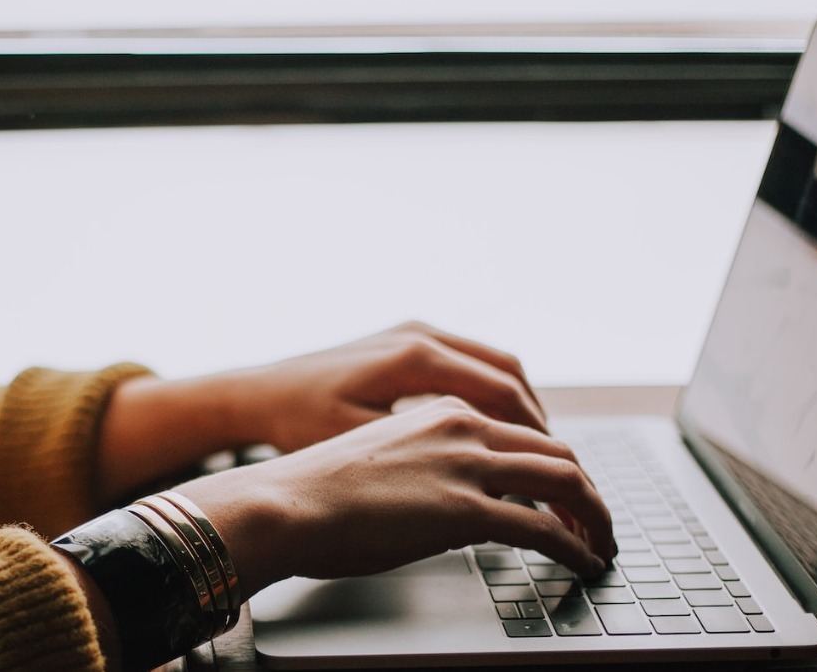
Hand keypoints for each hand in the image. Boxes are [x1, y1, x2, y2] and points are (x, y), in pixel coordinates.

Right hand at [175, 397, 614, 598]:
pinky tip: (583, 562)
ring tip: (601, 544)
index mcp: (443, 411)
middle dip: (587, 490)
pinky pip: (545, 528)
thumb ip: (428, 466)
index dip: (556, 465)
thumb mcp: (383, 459)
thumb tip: (453, 501)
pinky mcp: (465, 509)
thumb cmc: (316, 490)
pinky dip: (576, 546)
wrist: (284, 503)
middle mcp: (463, 427)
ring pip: (565, 481)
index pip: (523, 431)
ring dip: (594, 516)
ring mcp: (467, 465)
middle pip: (556, 451)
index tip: (566, 493)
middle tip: (597, 521)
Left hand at [231, 321, 546, 451]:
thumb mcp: (361, 447)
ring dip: (519, 405)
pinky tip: (495, 429)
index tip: (555, 470)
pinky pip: (469, 362)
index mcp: (415, 357)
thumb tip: (485, 485)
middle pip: (509, 373)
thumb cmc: (299, 424)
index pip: (502, 393)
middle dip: (538, 422)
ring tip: (536, 450)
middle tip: (559, 465)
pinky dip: (492, 393)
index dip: (536, 436)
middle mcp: (421, 335)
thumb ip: (425, 458)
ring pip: (493, 364)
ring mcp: (414, 332)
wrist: (257, 394)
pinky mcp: (405, 340)